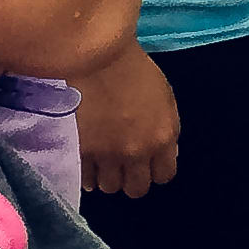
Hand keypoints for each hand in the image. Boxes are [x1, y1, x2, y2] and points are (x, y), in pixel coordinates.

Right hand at [75, 45, 179, 197]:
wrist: (99, 58)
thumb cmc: (136, 71)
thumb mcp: (165, 99)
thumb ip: (166, 130)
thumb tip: (164, 155)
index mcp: (163, 138)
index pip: (164, 176)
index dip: (155, 170)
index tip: (147, 162)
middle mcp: (138, 152)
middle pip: (137, 189)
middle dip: (132, 178)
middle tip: (123, 164)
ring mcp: (108, 155)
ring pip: (110, 187)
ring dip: (107, 177)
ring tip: (102, 161)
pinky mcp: (82, 152)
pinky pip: (86, 179)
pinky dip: (87, 174)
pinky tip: (87, 161)